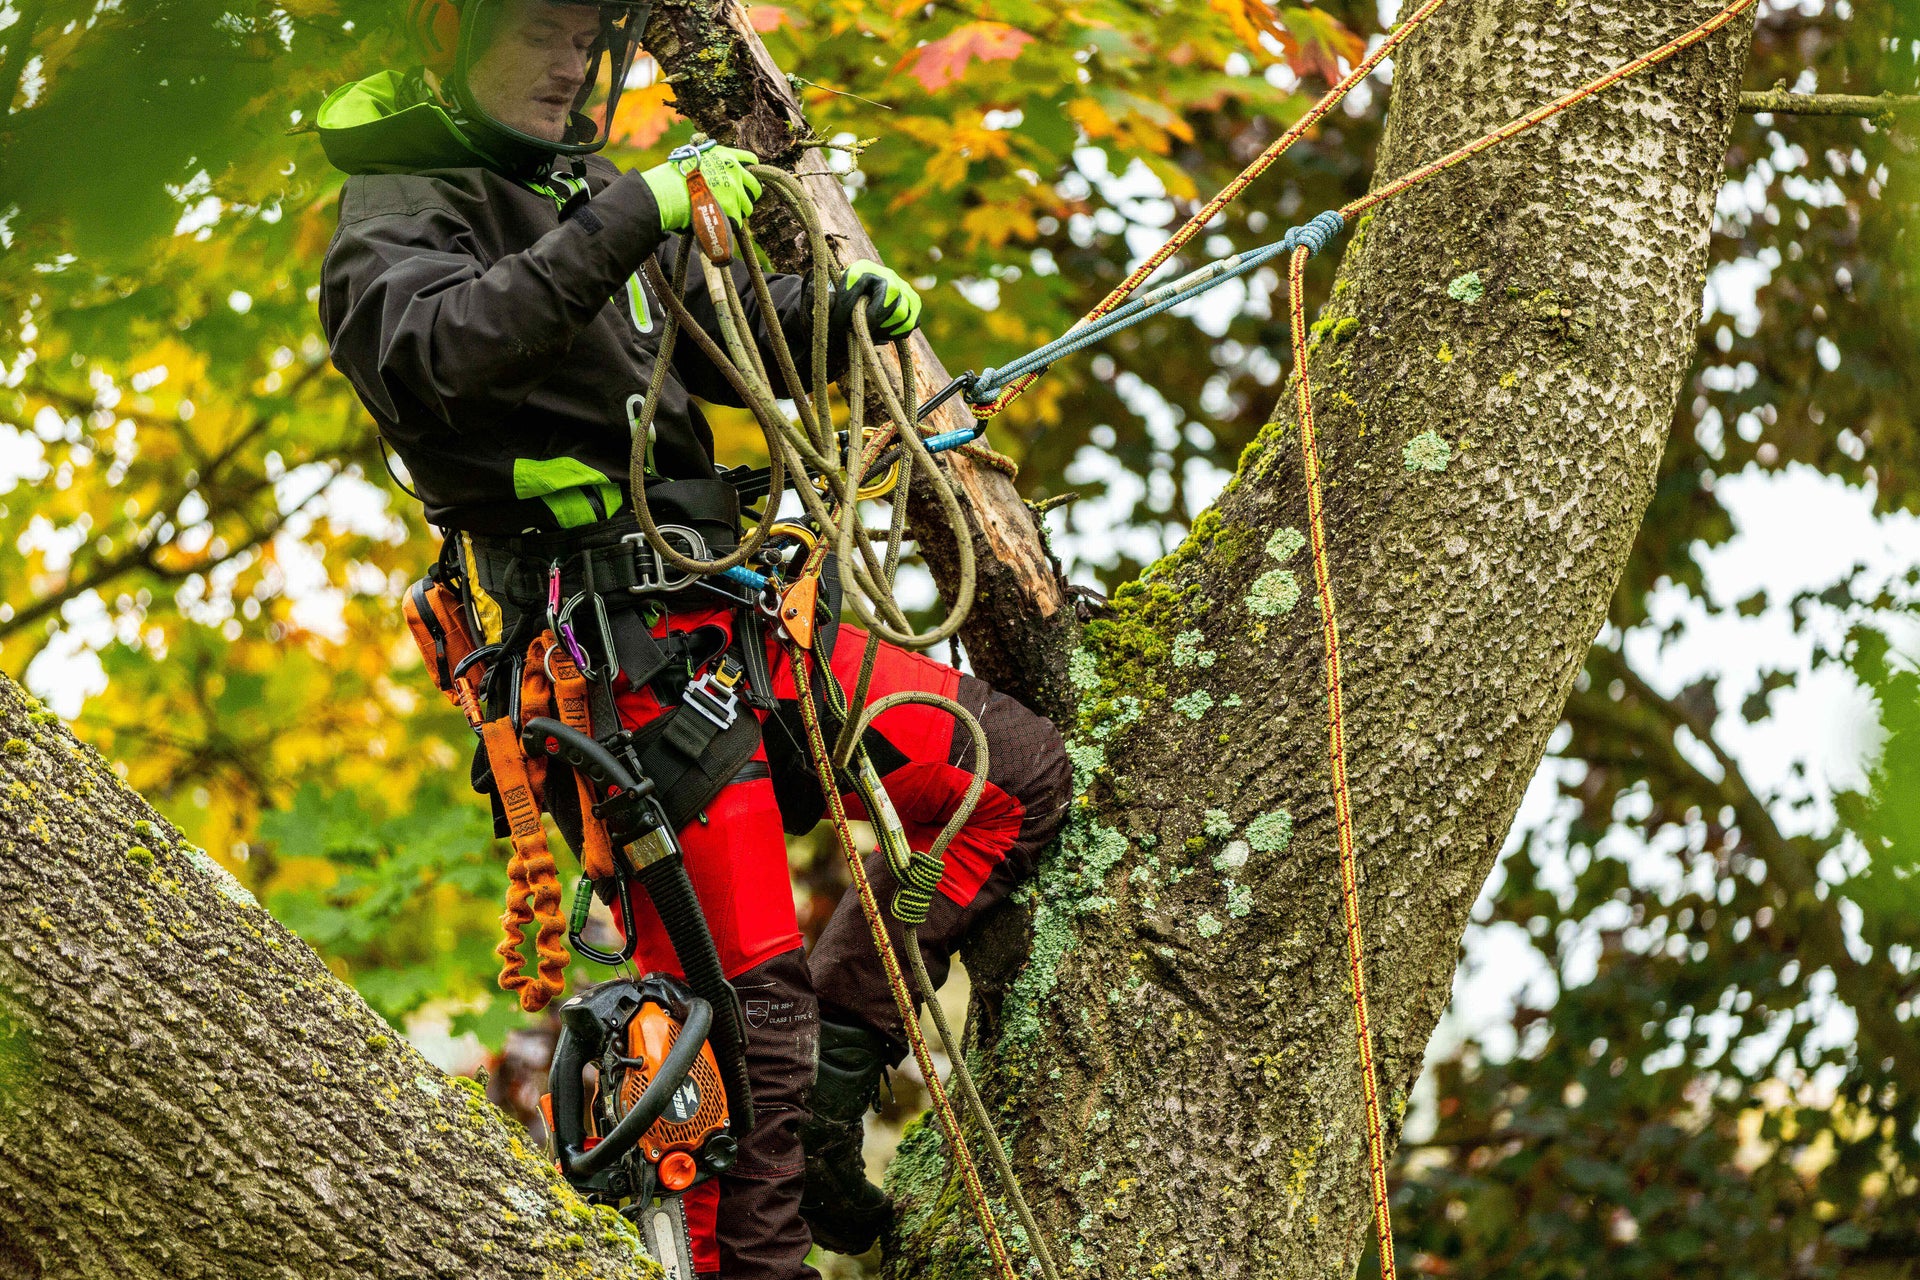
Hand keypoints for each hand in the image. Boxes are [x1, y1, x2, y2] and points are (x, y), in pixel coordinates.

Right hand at [640, 145, 762, 231]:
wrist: (669, 190)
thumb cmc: (674, 176)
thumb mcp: (695, 157)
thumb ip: (711, 162)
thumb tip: (712, 169)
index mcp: (727, 156)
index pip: (751, 161)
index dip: (751, 171)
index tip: (748, 178)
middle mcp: (736, 172)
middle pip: (756, 186)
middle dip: (750, 195)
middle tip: (739, 201)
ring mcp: (736, 191)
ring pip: (748, 206)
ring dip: (739, 211)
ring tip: (724, 214)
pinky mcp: (732, 210)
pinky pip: (738, 222)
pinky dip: (730, 224)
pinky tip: (719, 223)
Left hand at [832, 260, 922, 340]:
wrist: (857, 301)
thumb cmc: (840, 302)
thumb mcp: (829, 298)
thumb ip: (827, 300)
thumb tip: (832, 302)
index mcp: (862, 268)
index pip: (856, 285)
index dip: (844, 309)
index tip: (836, 324)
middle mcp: (887, 274)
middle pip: (890, 294)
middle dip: (872, 318)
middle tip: (859, 330)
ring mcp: (904, 289)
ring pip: (901, 312)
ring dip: (883, 328)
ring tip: (869, 332)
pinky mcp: (914, 305)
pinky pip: (909, 324)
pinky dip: (895, 334)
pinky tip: (880, 333)